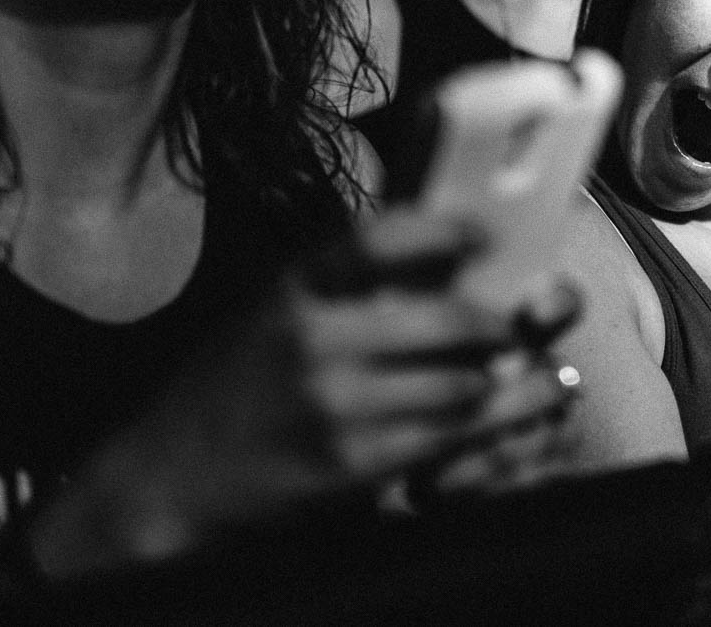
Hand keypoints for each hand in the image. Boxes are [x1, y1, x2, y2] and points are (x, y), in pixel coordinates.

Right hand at [29, 216, 579, 573]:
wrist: (170, 481)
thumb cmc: (237, 385)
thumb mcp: (276, 310)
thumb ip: (349, 283)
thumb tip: (448, 254)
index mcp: (295, 285)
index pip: (379, 236)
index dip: (445, 229)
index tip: (487, 231)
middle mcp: (314, 337)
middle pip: (448, 318)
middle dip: (506, 322)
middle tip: (532, 319)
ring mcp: (334, 404)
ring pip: (462, 386)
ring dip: (514, 381)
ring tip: (539, 373)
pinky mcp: (350, 464)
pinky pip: (447, 440)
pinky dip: (495, 427)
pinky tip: (520, 415)